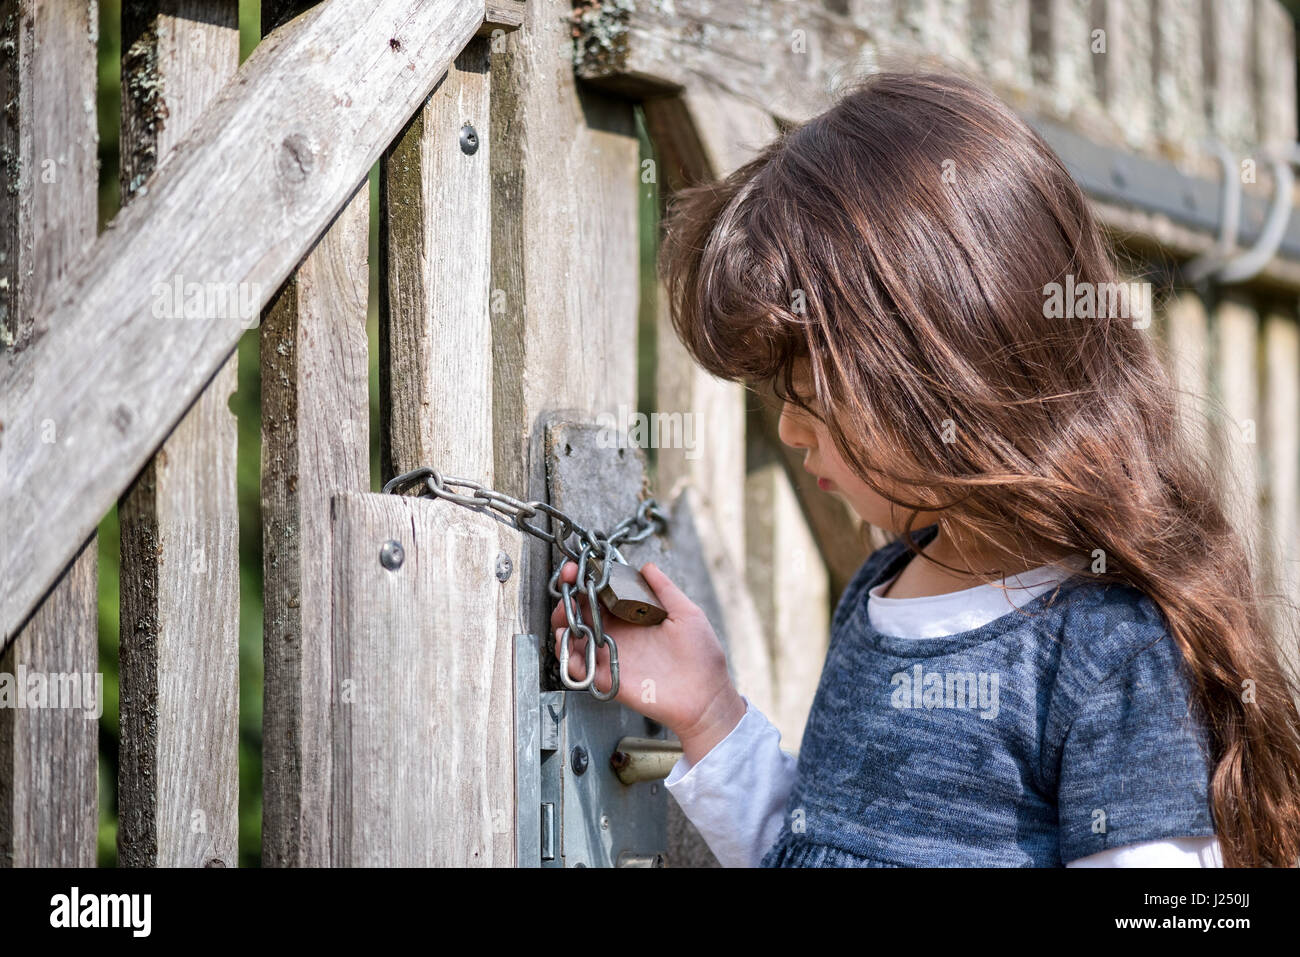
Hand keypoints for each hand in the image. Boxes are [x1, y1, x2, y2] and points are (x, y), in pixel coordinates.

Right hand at [550, 560, 745, 763]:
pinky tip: (566, 640)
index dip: (586, 580)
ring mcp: (609, 656)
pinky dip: (565, 654)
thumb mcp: (687, 614)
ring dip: (562, 623)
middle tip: (567, 587)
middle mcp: (617, 634)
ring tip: (565, 613)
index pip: (601, 594)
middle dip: (567, 597)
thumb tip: (647, 566)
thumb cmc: (702, 657)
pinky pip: (577, 667)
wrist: (706, 697)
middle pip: (581, 613)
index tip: (577, 568)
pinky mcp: (606, 678)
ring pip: (573, 637)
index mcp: (632, 617)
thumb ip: (665, 589)